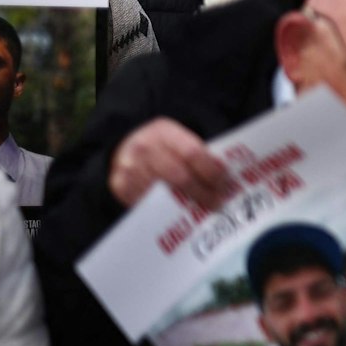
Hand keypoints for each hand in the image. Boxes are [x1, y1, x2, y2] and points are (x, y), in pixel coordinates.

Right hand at [107, 117, 234, 209]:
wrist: (125, 147)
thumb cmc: (161, 146)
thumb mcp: (178, 138)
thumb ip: (198, 153)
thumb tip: (225, 175)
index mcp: (164, 131)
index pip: (192, 153)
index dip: (211, 170)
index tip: (225, 183)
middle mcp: (144, 149)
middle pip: (179, 176)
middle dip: (202, 192)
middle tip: (218, 203)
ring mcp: (130, 168)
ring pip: (164, 193)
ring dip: (186, 205)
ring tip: (203, 210)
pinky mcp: (121, 186)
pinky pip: (147, 204)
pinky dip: (165, 210)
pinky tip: (180, 214)